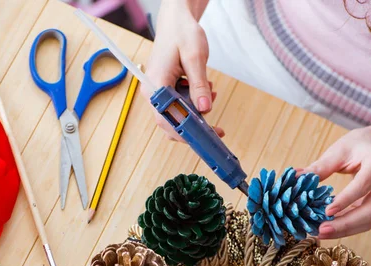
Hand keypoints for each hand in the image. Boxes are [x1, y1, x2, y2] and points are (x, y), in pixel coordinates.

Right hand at [143, 1, 223, 140]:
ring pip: (177, 115)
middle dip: (194, 125)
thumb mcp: (195, 58)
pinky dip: (194, 102)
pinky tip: (205, 90)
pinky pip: (180, 105)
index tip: (204, 137)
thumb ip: (199, 85)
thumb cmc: (182, 34)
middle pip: (171, 122)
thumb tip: (204, 108)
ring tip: (211, 93)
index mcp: (156, 83)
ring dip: (196, 111)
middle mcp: (153, 91)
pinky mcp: (166, 90)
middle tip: (217, 128)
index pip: (165, 118)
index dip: (184, 132)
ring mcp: (159, 91)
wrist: (176, 22)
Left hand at [302, 127, 370, 238]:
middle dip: (346, 224)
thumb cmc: (359, 146)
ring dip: (345, 231)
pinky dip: (347, 228)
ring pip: (369, 220)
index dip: (346, 200)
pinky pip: (364, 221)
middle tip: (322, 230)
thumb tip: (295, 177)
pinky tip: (328, 229)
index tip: (327, 211)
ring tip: (321, 233)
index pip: (363, 185)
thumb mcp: (339, 150)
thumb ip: (321, 166)